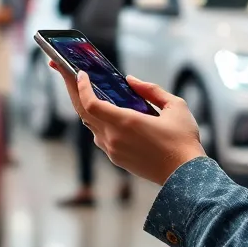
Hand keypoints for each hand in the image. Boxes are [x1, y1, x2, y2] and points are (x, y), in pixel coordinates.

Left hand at [50, 62, 204, 186]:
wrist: (185, 176)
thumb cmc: (183, 140)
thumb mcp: (175, 107)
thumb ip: (151, 90)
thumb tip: (130, 80)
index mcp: (126, 123)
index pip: (91, 103)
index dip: (81, 87)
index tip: (80, 73)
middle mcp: (113, 138)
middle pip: (83, 111)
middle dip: (71, 88)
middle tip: (62, 70)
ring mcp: (113, 150)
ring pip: (90, 124)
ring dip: (83, 104)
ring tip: (79, 87)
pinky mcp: (116, 159)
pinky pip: (99, 135)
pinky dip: (96, 119)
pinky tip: (100, 109)